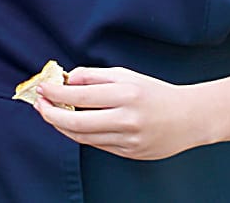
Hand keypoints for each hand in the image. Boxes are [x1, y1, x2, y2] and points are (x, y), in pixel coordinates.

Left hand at [32, 66, 200, 159]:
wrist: (191, 118)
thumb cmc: (154, 92)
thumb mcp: (124, 75)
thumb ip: (92, 75)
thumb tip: (65, 79)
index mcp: (125, 94)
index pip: (80, 94)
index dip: (55, 92)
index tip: (42, 87)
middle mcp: (127, 119)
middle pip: (76, 121)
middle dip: (50, 113)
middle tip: (39, 104)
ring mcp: (129, 139)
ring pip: (83, 136)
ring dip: (61, 125)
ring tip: (49, 113)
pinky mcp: (131, 153)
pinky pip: (97, 144)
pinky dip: (79, 134)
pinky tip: (71, 123)